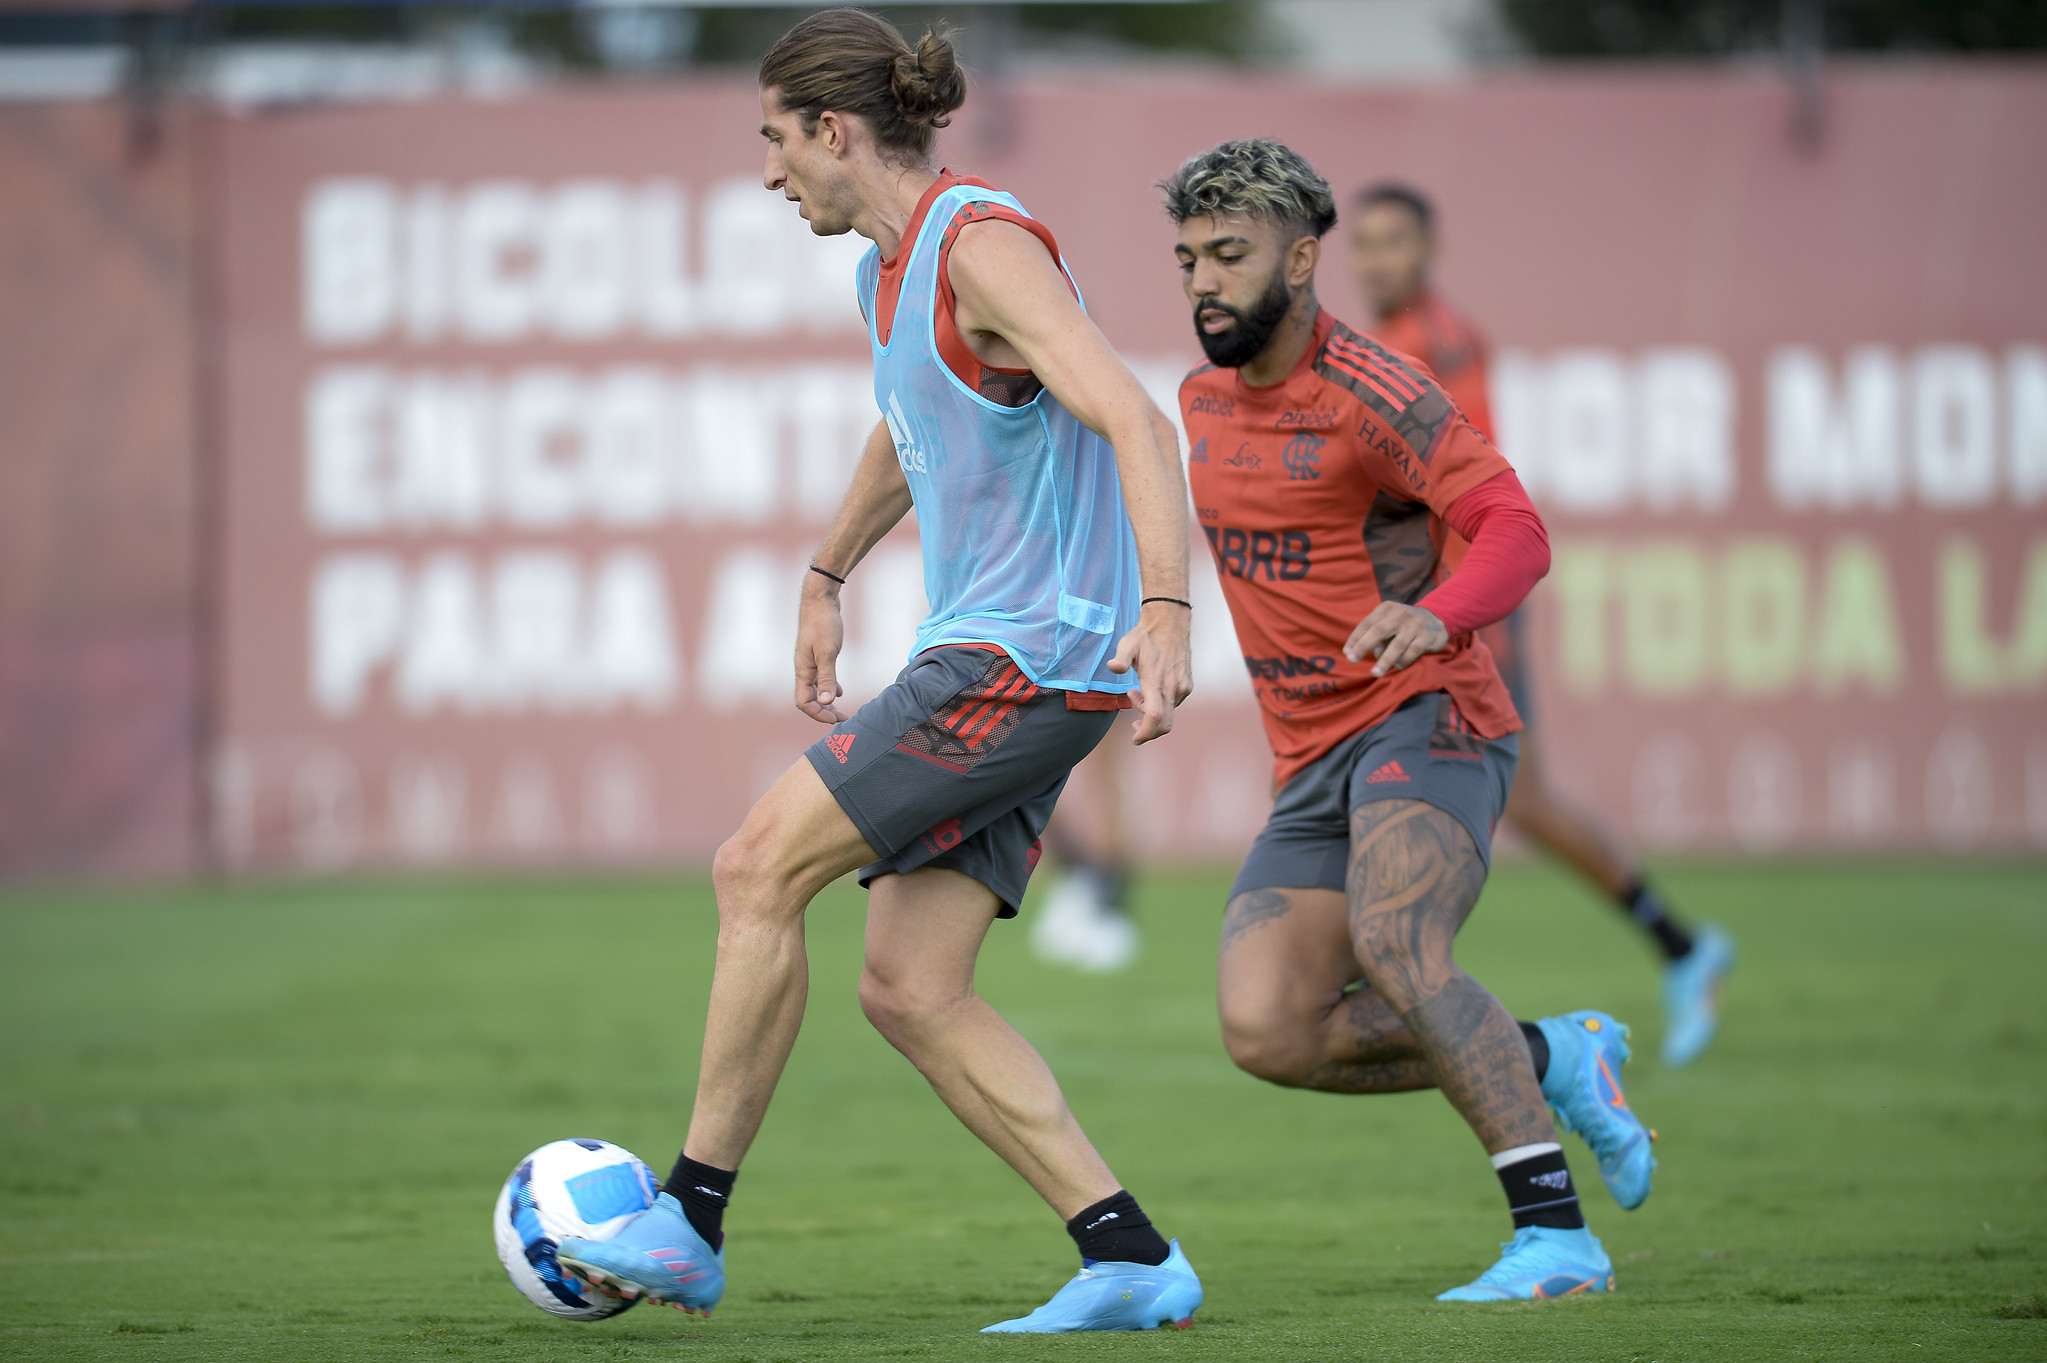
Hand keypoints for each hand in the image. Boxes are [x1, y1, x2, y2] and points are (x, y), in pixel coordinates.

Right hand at [794, 576, 847, 723]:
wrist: (820, 599)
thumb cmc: (823, 623)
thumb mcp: (828, 652)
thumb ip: (828, 677)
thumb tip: (828, 702)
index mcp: (802, 670)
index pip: (803, 702)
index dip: (818, 714)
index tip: (836, 719)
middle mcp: (803, 668)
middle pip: (809, 699)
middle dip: (824, 711)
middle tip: (842, 719)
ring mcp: (809, 661)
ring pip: (815, 689)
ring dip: (827, 701)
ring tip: (841, 710)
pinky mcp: (817, 654)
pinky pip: (820, 678)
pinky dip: (829, 687)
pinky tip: (839, 691)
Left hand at [1107, 601, 1193, 743]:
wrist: (1171, 623)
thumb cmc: (1146, 635)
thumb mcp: (1127, 644)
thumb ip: (1120, 658)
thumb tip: (1113, 667)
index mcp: (1156, 681)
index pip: (1154, 717)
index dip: (1146, 733)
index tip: (1135, 738)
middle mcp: (1172, 687)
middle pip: (1164, 724)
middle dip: (1148, 731)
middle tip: (1133, 725)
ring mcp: (1182, 687)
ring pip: (1168, 714)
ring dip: (1152, 713)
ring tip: (1137, 693)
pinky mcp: (1187, 685)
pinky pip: (1174, 704)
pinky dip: (1162, 705)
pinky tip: (1151, 690)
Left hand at [1344, 602, 1447, 676]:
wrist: (1436, 619)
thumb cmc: (1404, 625)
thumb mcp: (1389, 623)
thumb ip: (1377, 636)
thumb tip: (1367, 651)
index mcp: (1386, 609)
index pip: (1367, 624)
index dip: (1355, 639)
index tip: (1347, 653)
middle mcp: (1400, 614)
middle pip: (1378, 631)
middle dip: (1363, 646)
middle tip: (1352, 660)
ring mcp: (1415, 625)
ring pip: (1397, 644)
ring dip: (1384, 660)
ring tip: (1375, 673)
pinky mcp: (1427, 636)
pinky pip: (1413, 650)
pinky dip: (1404, 660)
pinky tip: (1397, 666)